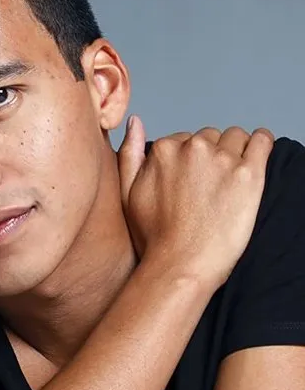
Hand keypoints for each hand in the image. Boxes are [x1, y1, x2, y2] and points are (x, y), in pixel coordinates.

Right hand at [118, 116, 274, 289]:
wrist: (180, 266)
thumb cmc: (154, 238)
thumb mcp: (127, 194)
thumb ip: (130, 154)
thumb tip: (135, 122)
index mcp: (163, 150)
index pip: (184, 139)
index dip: (188, 161)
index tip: (192, 182)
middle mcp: (193, 149)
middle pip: (210, 137)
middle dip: (211, 155)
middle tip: (210, 186)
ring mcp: (223, 160)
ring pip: (235, 138)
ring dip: (235, 152)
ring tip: (231, 179)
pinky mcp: (249, 174)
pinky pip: (262, 142)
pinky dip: (262, 143)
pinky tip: (257, 154)